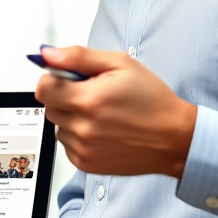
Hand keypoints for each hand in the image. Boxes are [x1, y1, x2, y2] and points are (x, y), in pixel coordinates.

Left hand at [36, 45, 196, 178]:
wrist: (174, 137)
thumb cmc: (152, 99)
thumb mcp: (120, 64)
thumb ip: (78, 57)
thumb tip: (47, 54)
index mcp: (88, 99)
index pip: (43, 89)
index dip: (52, 79)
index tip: (66, 78)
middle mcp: (83, 127)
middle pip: (49, 107)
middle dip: (63, 97)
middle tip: (90, 94)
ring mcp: (83, 148)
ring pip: (58, 126)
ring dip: (71, 118)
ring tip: (99, 114)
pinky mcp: (86, 163)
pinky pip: (67, 144)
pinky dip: (78, 136)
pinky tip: (100, 130)